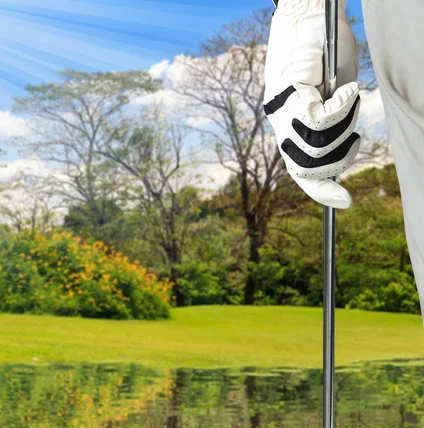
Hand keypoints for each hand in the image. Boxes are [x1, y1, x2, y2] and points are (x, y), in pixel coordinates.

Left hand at [264, 0, 360, 208]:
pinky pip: (318, 120)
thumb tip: (339, 153)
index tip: (344, 201)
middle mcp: (280, 125)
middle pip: (306, 168)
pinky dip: (342, 108)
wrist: (312, 13)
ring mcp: (280, 111)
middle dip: (339, 160)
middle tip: (355, 138)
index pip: (298, 172)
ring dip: (343, 128)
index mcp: (289, 129)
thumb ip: (335, 124)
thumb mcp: (336, 95)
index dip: (320, 191)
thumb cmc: (326, 52)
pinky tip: (347, 89)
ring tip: (349, 101)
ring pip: (316, 146)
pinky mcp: (287, 94)